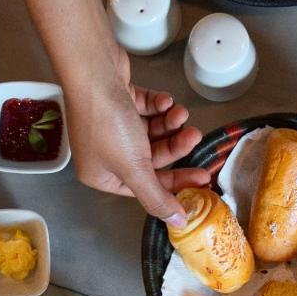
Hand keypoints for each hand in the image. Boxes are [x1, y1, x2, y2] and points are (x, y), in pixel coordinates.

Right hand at [65, 47, 209, 225]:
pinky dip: (159, 106)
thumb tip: (178, 223)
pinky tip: (164, 101)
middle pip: (152, 158)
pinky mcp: (120, 100)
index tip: (203, 177)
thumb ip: (157, 197)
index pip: (146, 187)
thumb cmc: (108, 124)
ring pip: (153, 133)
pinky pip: (147, 110)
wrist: (93, 71)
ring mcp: (111, 124)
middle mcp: (105, 153)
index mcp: (102, 175)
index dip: (176, 183)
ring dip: (171, 124)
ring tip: (180, 114)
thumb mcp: (134, 168)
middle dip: (176, 146)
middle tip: (195, 137)